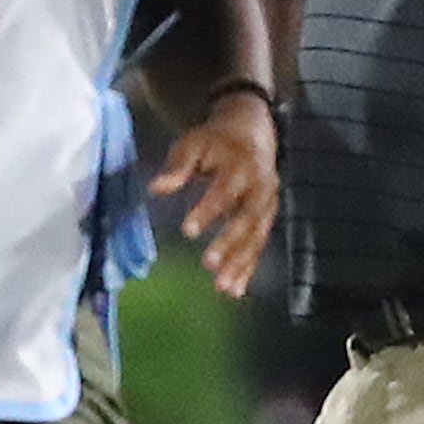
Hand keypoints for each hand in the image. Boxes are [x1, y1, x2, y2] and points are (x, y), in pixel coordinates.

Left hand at [153, 89, 280, 296]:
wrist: (253, 133)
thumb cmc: (215, 142)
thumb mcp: (194, 143)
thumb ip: (178, 166)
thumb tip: (156, 187)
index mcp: (242, 166)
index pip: (225, 190)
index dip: (209, 210)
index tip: (188, 230)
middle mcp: (260, 187)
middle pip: (246, 219)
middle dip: (229, 243)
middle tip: (209, 265)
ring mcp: (267, 206)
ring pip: (256, 238)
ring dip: (241, 264)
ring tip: (223, 287)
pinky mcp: (267, 219)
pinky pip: (259, 246)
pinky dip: (248, 269)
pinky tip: (235, 290)